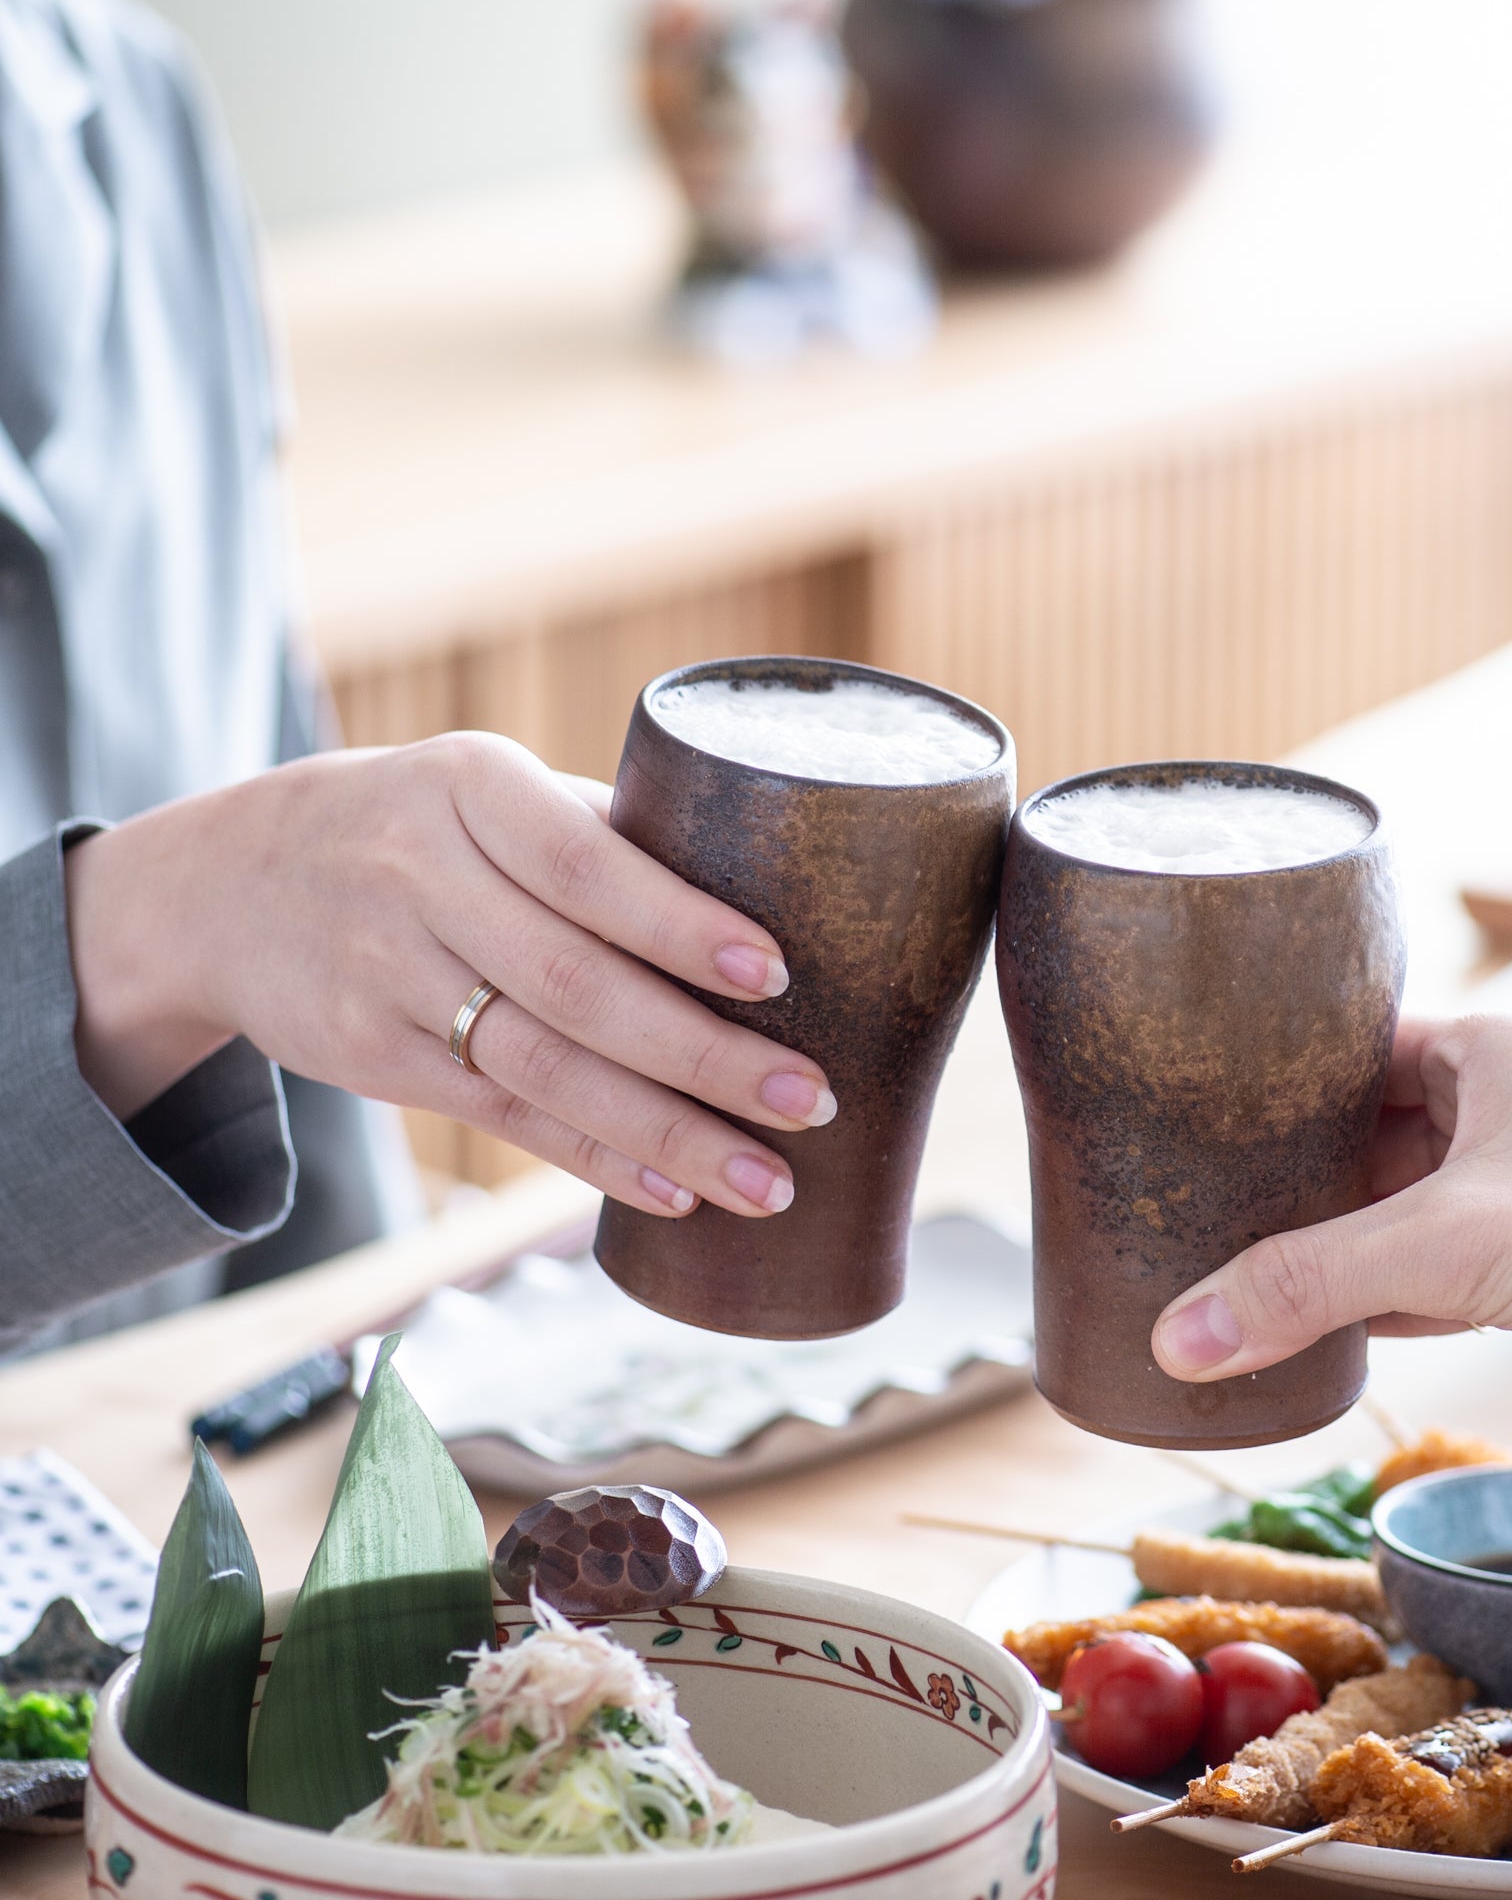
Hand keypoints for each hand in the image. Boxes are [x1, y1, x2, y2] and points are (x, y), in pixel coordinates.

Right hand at [63, 734, 835, 1220]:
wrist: (234, 881)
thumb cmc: (424, 825)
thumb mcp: (490, 790)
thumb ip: (606, 836)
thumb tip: (772, 899)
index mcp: (472, 786)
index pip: (585, 865)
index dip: (680, 925)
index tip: (775, 975)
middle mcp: (420, 876)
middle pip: (576, 984)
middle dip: (703, 1054)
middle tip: (810, 1099)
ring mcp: (388, 974)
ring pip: (544, 1068)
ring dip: (666, 1133)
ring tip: (767, 1179)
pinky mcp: (374, 1056)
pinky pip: (503, 1117)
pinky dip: (595, 1158)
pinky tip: (674, 1191)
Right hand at [1150, 1014, 1511, 1416]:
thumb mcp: (1448, 1246)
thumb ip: (1305, 1283)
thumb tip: (1176, 1339)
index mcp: (1494, 1048)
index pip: (1351, 1045)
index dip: (1273, 1079)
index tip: (1192, 1110)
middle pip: (1365, 1128)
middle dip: (1292, 1171)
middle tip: (1195, 1195)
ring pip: (1398, 1201)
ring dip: (1334, 1236)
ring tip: (1235, 1257)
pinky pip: (1436, 1260)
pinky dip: (1382, 1286)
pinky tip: (1316, 1317)